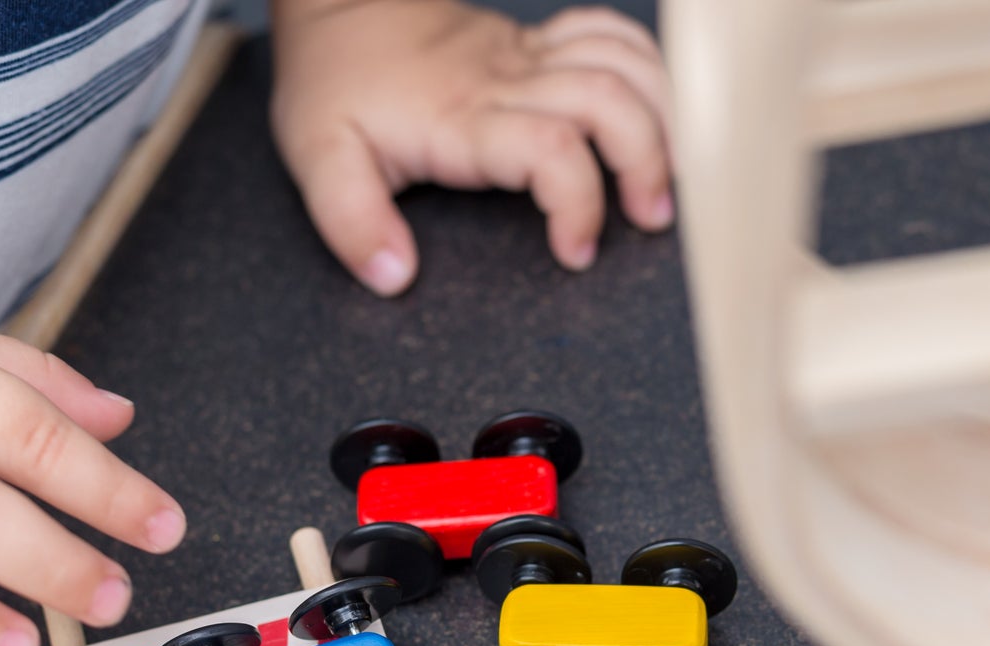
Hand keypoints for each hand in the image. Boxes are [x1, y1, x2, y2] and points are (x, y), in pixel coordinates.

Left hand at [270, 0, 672, 293]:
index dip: (579, 203)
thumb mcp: (319, 157)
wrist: (336, 5)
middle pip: (610, 102)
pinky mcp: (535, 42)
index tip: (575, 251)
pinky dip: (646, 68)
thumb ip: (352, 223)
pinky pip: (609, 34)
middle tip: (649, 216)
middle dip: (647, 163)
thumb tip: (393, 275)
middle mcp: (507, 81)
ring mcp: (527, 56)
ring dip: (662, 117)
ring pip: (623, 65)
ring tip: (669, 172)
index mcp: (464, 118)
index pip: (551, 149)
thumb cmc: (335, 80)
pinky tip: (654, 110)